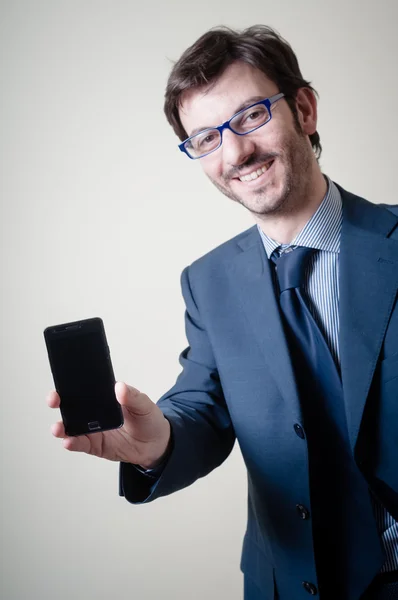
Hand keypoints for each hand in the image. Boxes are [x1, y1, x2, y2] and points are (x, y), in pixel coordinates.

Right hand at [47, 382, 170, 468]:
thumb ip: (133, 396)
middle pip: (71, 406)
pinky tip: (68, 441)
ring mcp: (92, 429)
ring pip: (71, 426)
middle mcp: (94, 412)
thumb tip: (119, 387)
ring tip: (58, 428)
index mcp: (104, 397)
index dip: (70, 384)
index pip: (84, 388)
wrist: (156, 444)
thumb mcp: (145, 404)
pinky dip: (72, 443)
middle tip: (54, 400)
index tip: (62, 382)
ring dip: (61, 426)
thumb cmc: (148, 419)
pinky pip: (80, 444)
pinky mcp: (95, 445)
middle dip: (58, 402)